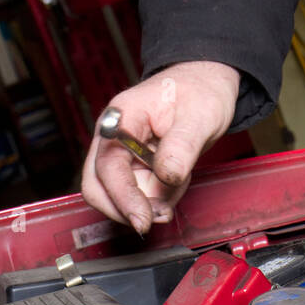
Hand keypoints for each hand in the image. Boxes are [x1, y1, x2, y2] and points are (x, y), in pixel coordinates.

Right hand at [80, 60, 240, 233]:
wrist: (206, 86)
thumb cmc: (199, 90)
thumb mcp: (200, 114)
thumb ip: (183, 145)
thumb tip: (167, 175)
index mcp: (123, 115)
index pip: (107, 165)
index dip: (122, 196)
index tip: (142, 219)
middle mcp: (113, 136)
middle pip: (97, 187)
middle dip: (128, 208)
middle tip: (162, 213)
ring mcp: (121, 154)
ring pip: (118, 197)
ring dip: (149, 202)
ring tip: (181, 178)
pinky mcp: (133, 168)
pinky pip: (138, 196)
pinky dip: (158, 198)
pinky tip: (177, 177)